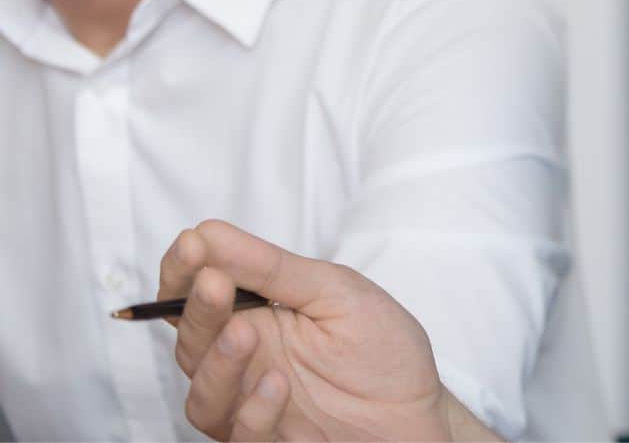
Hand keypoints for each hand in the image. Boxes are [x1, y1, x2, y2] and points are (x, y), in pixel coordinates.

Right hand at [158, 220, 496, 440]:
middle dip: (198, 310)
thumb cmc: (381, 345)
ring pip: (204, 396)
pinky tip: (278, 384)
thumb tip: (210, 232)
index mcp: (258, 314)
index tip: (190, 243)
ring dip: (216, 364)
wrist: (420, 409)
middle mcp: (246, 360)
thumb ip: (273, 268)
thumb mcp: (335, 292)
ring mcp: (254, 405)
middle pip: (194, 341)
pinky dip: (254, 411)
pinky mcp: (271, 441)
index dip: (184, 270)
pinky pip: (241, 435)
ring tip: (244, 334)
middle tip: (214, 284)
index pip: (199, 293)